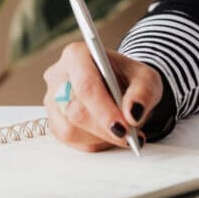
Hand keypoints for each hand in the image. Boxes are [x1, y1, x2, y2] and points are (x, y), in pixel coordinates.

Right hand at [43, 42, 162, 151]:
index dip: (104, 110)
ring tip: (123, 130)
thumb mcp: (147, 79)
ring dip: (101, 137)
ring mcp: (52, 100)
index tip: (123, 127)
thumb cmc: (131, 78)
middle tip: (131, 136)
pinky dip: (94, 142)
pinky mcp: (54, 120)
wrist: (123, 87)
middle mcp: (58, 75)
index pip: (86, 86)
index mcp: (77, 55)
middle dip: (106, 129)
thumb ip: (143, 93)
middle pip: (76, 111)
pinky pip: (70, 140)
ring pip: (70, 130)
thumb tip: (132, 115)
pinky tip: (108, 133)